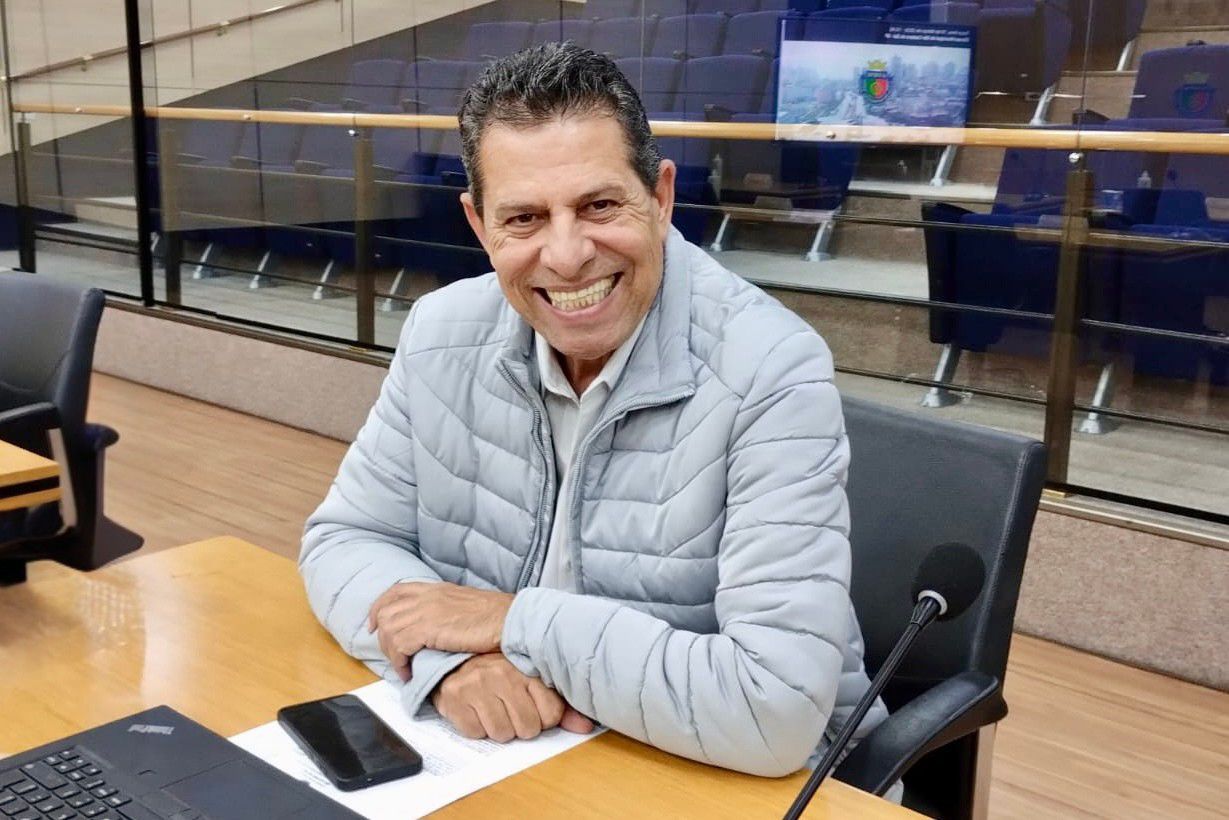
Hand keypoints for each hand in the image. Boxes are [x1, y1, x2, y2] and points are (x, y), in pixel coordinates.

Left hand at [367, 582, 514, 679]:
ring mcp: (427, 610)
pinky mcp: (429, 628)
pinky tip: (410, 672)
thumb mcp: (465, 606)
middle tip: (390, 656)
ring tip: (404, 668)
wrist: (511, 621)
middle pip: (386, 611)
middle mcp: (427, 596)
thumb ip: (446, 611)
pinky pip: (399, 645)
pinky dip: (400, 662)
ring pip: (389, 629)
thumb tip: (434, 627)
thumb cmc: (497, 619)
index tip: (374, 624)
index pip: (396, 591)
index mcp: (436, 589)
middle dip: (382, 636)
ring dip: (391, 653)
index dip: (379, 607)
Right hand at [431, 653, 595, 741]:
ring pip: (502, 733)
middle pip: (527, 728)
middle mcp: (501, 674)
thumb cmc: (498, 675)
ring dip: (498, 729)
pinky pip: (476, 733)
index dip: (543, 719)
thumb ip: (559, 705)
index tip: (533, 709)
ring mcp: (476, 685)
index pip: (551, 714)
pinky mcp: (454, 699)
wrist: (453, 662)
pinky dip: (476, 728)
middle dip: (521, 727)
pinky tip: (475, 711)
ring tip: (493, 709)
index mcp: (525, 668)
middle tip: (511, 711)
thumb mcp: (530, 683)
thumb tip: (585, 727)